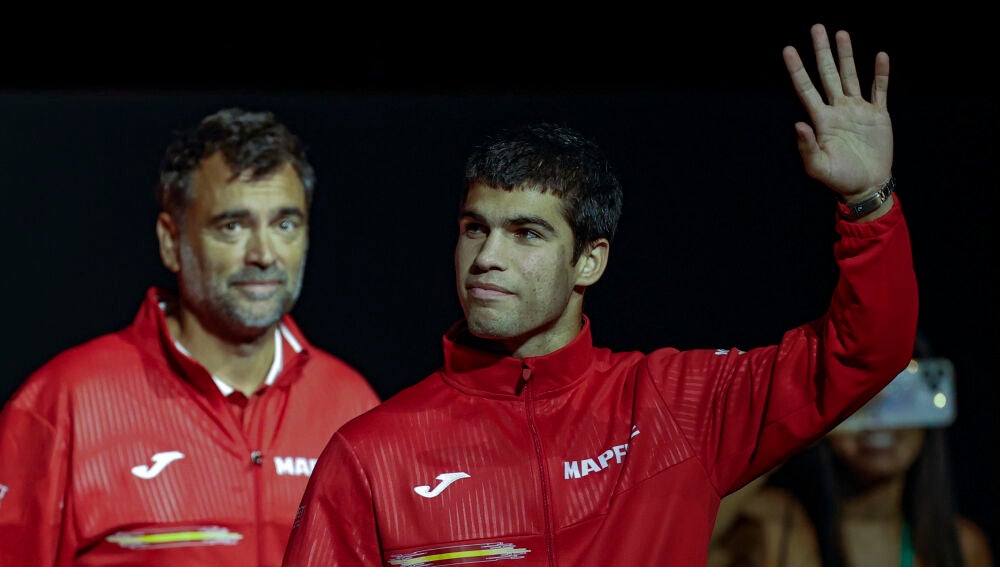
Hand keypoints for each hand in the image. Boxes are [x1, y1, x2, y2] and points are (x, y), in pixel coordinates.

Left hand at [783, 24, 892, 200]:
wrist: (867, 185)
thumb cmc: (839, 179)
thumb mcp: (818, 166)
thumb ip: (807, 146)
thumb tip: (797, 124)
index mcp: (821, 119)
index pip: (806, 89)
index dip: (797, 70)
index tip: (788, 49)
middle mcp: (838, 109)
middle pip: (827, 74)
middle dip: (822, 52)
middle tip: (817, 27)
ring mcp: (858, 110)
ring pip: (851, 76)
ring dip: (846, 55)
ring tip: (841, 33)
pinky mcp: (878, 115)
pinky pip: (880, 90)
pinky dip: (881, 74)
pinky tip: (880, 56)